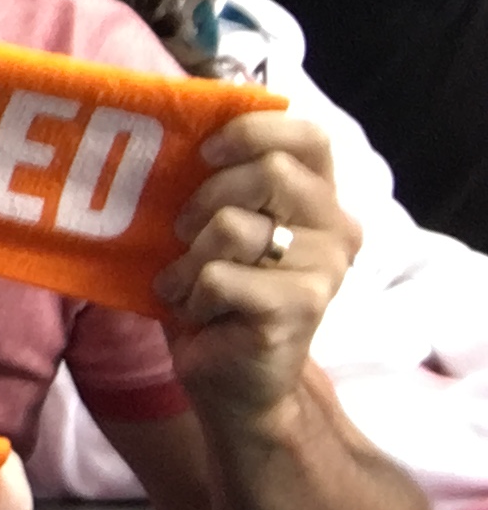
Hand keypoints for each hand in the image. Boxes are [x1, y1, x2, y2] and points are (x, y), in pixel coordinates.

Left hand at [154, 112, 357, 426]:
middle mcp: (336, 229)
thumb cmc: (217, 293)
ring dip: (190, 257)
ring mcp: (325, 269)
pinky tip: (201, 313)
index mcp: (319, 198)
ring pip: (234, 226)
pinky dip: (192, 294)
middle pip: (269, 172)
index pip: (309, 135)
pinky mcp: (300, 307)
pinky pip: (219, 276)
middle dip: (206, 199)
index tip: (206, 151)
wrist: (234, 382)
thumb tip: (173, 126)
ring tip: (192, 284)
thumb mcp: (215, 225)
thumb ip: (216, 178)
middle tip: (186, 235)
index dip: (253, 131)